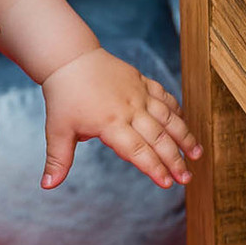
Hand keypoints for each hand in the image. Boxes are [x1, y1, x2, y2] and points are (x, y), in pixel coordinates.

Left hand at [39, 47, 201, 190]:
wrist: (71, 59)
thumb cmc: (63, 96)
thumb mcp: (57, 130)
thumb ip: (58, 159)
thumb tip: (47, 185)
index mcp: (109, 122)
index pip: (137, 150)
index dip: (153, 168)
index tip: (167, 183)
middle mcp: (129, 108)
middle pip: (158, 138)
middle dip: (174, 159)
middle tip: (186, 178)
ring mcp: (139, 94)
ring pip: (168, 117)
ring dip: (184, 137)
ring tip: (197, 155)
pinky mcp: (143, 82)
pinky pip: (165, 98)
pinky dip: (177, 112)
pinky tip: (185, 125)